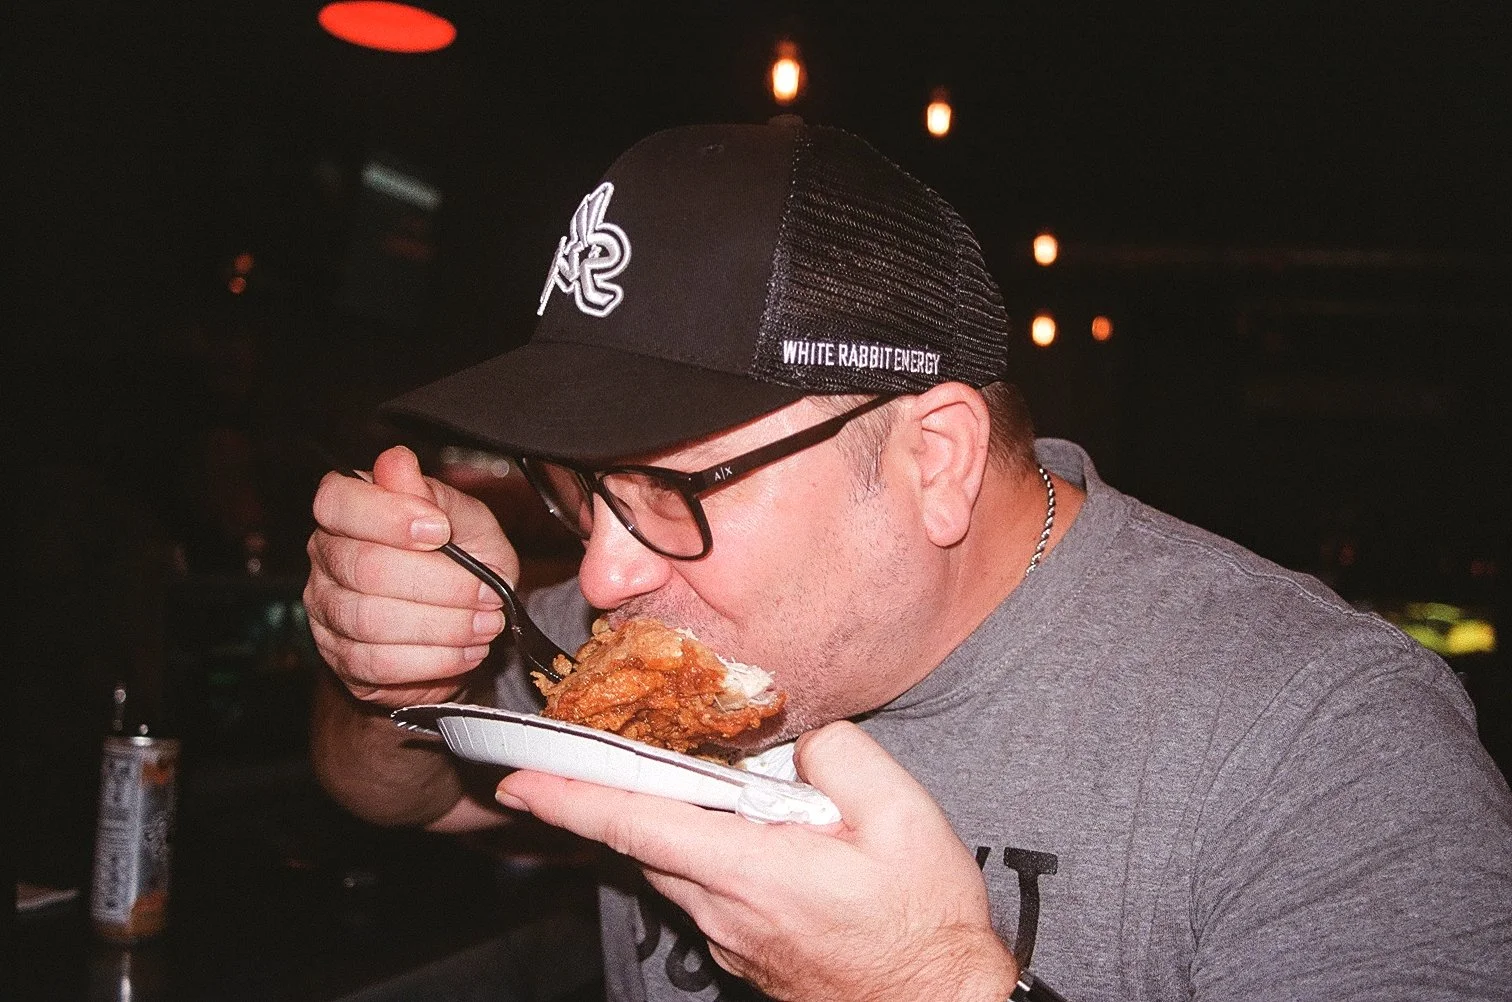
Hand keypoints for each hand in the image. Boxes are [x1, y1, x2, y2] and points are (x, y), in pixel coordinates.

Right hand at [304, 445, 517, 707]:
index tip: (440, 530)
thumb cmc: (465, 562)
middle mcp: (327, 555)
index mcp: (350, 509)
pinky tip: (465, 651)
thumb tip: (395, 463)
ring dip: (442, 626)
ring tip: (484, 624)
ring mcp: (327, 609)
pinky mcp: (342, 657)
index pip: (337, 501)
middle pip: (363, 567)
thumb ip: (434, 495)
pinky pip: (379, 663)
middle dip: (439, 584)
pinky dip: (433, 659)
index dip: (388, 516)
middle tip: (487, 594)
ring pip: (371, 620)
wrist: (470, 622)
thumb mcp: (468, 522)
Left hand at [497, 722, 1018, 1001]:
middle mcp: (724, 911)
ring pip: (675, 867)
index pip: (635, 826)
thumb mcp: (904, 818)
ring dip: (663, 825)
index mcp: (750, 871)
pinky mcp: (745, 952)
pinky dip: (702, 853)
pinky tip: (746, 835)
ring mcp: (730, 939)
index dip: (570, 799)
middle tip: (590, 750)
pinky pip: (704, 891)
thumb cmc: (923, 924)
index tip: (519, 780)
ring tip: (689, 783)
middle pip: (644, 843)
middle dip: (607, 798)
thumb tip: (798, 739)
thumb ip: (841, 756)